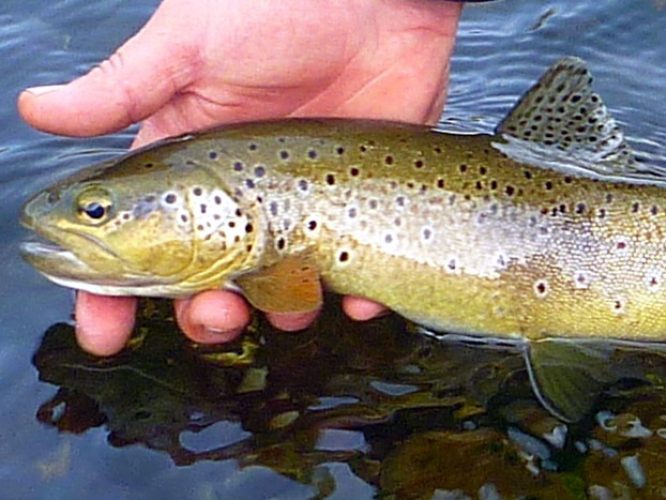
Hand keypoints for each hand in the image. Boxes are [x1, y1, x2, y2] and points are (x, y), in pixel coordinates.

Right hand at [19, 0, 461, 354]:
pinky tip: (361, 300)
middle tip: (215, 315)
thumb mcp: (189, 45)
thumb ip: (124, 87)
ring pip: (282, 290)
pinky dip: (361, 298)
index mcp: (188, 167)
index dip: (112, 293)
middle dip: (204, 315)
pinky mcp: (361, 203)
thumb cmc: (276, 8)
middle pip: (209, 283)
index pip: (138, 242)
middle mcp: (242, 197)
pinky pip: (359, 271)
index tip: (103, 334)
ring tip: (289, 306)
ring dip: (280, 315)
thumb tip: (34, 109)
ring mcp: (304, 205)